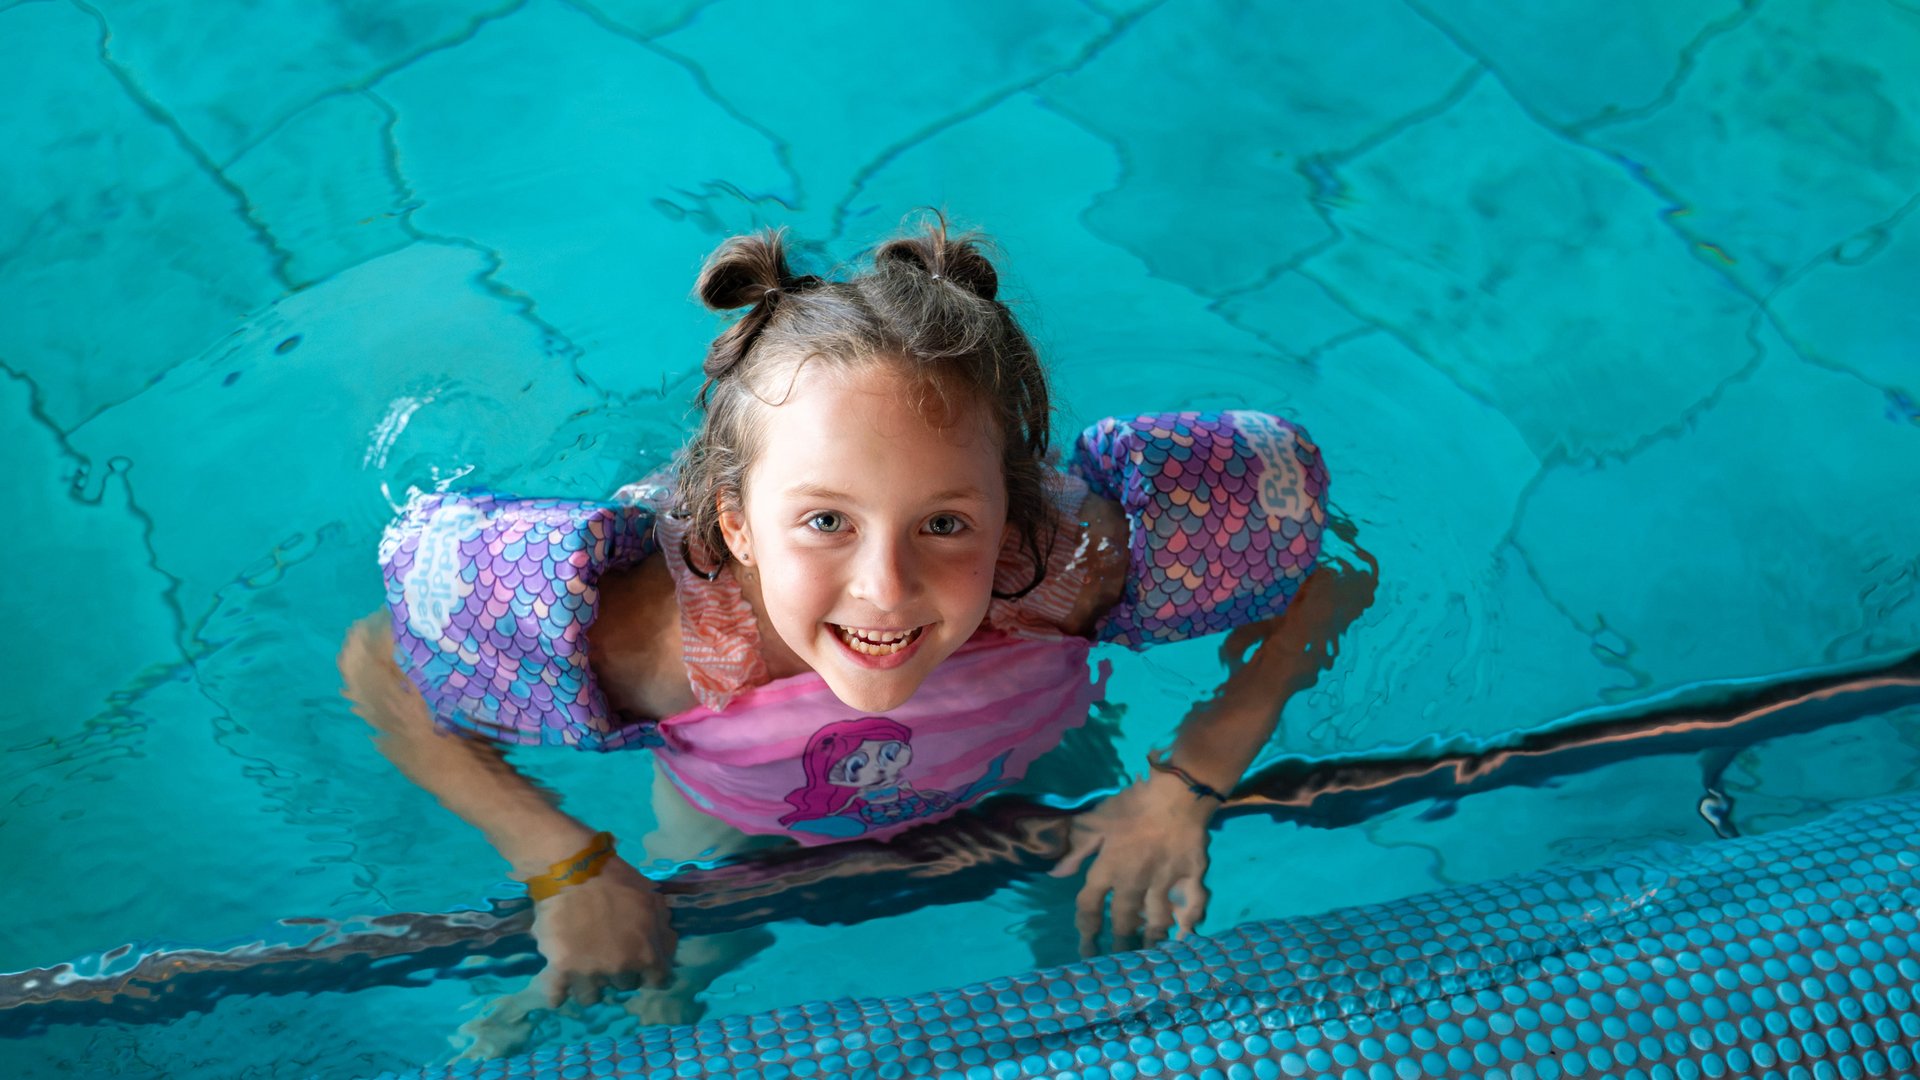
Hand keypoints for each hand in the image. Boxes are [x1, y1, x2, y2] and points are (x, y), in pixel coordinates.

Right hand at [528, 854, 678, 1007]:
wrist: (573, 870)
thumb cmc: (615, 880)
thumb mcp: (651, 897)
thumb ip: (662, 926)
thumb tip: (667, 947)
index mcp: (646, 953)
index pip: (656, 981)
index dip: (650, 973)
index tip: (642, 968)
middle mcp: (620, 969)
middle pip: (624, 986)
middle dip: (620, 974)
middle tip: (610, 957)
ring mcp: (589, 972)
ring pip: (591, 998)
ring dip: (590, 986)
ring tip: (583, 972)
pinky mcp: (560, 969)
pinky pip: (557, 996)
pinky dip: (557, 995)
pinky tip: (558, 993)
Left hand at [1049, 769, 1214, 954]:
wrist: (1177, 793)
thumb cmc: (1133, 804)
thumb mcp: (1095, 821)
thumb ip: (1076, 849)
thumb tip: (1056, 874)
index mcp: (1108, 869)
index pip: (1089, 907)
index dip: (1085, 931)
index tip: (1086, 948)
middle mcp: (1134, 883)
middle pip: (1123, 921)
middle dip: (1118, 943)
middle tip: (1117, 960)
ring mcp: (1165, 883)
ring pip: (1156, 920)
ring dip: (1150, 939)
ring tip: (1148, 955)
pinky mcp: (1192, 877)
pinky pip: (1192, 906)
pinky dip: (1190, 924)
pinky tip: (1186, 937)